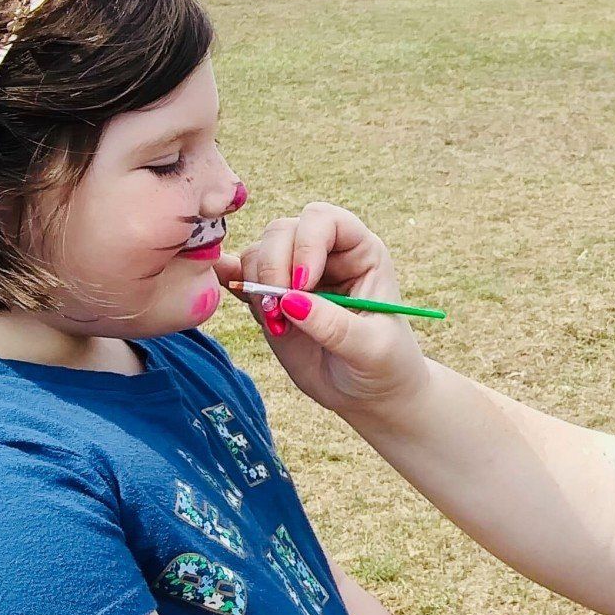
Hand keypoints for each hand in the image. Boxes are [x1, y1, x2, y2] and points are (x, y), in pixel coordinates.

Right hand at [219, 202, 431, 413]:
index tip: (303, 285)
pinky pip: (240, 277)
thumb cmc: (385, 365)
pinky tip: (231, 293)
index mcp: (361, 252)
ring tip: (277, 325)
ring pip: (257, 253)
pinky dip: (230, 282)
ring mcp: (294, 274)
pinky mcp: (271, 299)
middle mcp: (325, 255)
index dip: (307, 244)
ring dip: (255, 286)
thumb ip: (335, 325)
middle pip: (282, 231)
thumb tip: (290, 301)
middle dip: (273, 268)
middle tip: (280, 313)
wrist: (369, 394)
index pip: (325, 220)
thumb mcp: (372, 349)